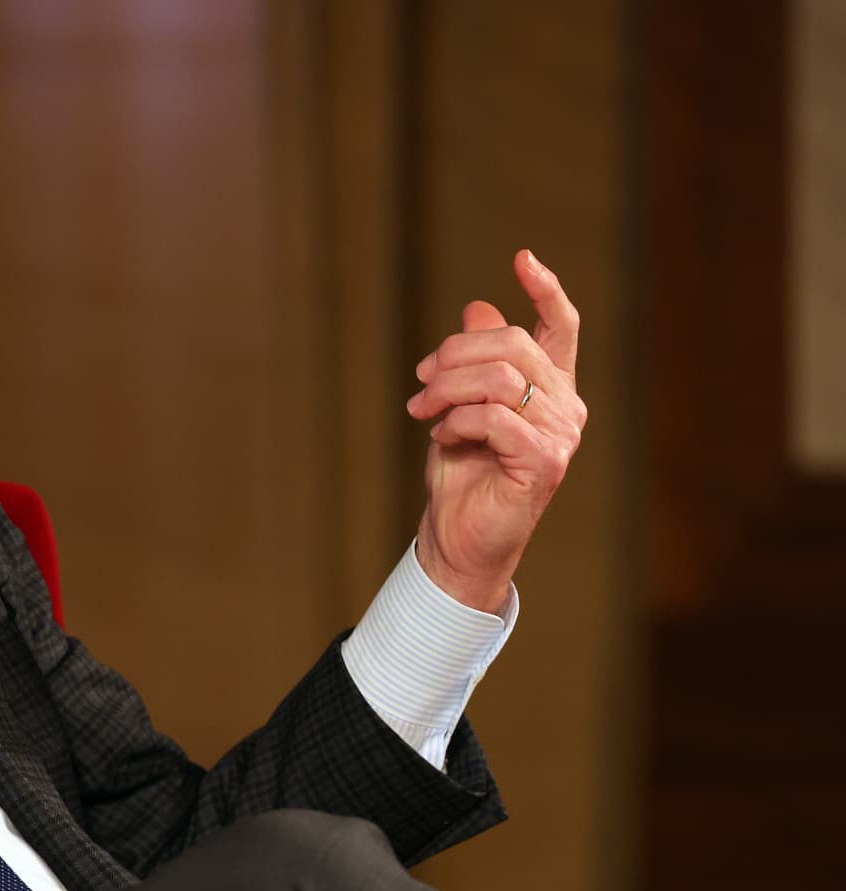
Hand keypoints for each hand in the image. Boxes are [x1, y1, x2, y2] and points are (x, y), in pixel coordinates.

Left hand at [405, 249, 586, 612]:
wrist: (458, 536)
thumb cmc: (462, 473)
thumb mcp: (460, 405)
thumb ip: (475, 361)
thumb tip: (478, 306)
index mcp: (551, 387)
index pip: (562, 326)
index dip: (546, 289)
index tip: (522, 258)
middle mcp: (566, 406)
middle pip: (513, 344)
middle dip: (456, 352)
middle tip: (420, 378)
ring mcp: (561, 435)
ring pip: (502, 378)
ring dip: (448, 387)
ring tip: (422, 408)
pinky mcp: (545, 462)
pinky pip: (496, 418)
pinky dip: (458, 421)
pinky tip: (441, 437)